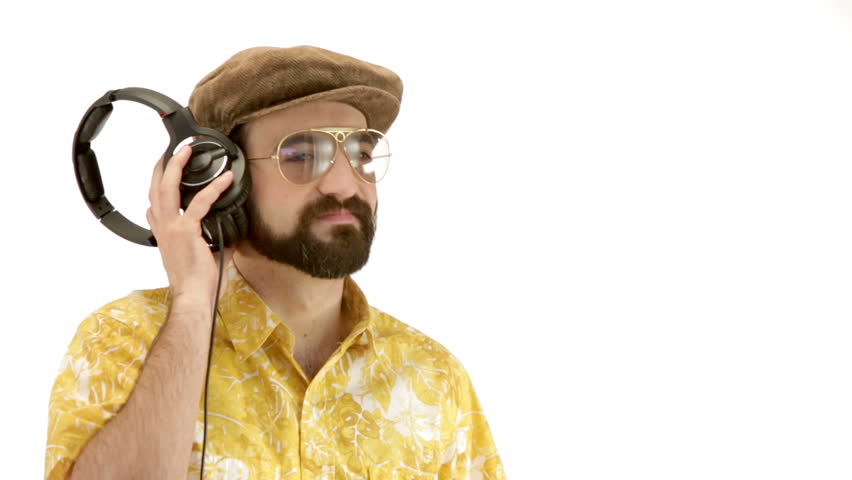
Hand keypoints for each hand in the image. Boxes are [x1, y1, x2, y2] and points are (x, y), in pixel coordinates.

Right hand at [147, 145, 234, 306]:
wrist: (194, 296)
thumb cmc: (197, 282)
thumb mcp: (200, 255)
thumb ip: (207, 239)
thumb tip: (225, 232)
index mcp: (164, 234)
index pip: (154, 204)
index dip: (157, 184)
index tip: (164, 170)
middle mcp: (163, 228)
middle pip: (155, 189)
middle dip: (163, 166)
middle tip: (175, 150)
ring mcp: (172, 228)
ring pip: (168, 189)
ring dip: (177, 166)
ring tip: (187, 151)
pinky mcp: (186, 231)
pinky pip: (201, 203)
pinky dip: (214, 188)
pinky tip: (225, 179)